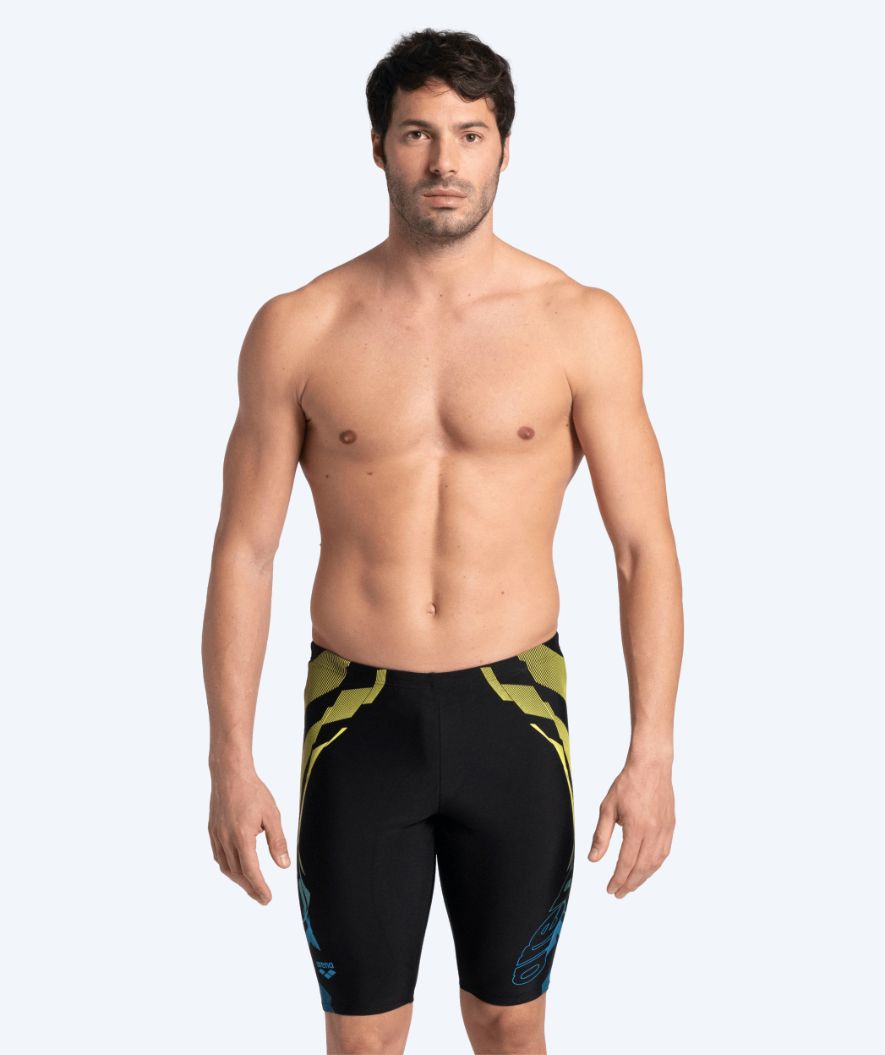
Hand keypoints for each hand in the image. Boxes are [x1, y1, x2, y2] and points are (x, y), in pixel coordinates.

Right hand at [208, 765, 290, 904]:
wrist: (230, 774)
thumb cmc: (253, 791)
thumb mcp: (272, 815)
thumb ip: (277, 842)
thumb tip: (283, 865)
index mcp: (242, 837)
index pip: (251, 871)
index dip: (259, 887)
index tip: (267, 898)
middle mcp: (226, 840)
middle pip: (238, 873)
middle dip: (250, 888)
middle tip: (262, 898)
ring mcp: (217, 836)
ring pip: (226, 867)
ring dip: (239, 880)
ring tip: (252, 886)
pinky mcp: (212, 831)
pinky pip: (219, 856)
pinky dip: (229, 867)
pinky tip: (236, 868)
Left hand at [587, 757, 674, 897]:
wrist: (651, 766)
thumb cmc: (628, 783)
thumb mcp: (607, 807)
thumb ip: (601, 835)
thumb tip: (593, 859)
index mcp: (636, 828)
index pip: (626, 862)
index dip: (618, 879)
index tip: (610, 889)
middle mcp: (653, 832)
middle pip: (642, 867)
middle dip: (630, 884)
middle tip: (619, 893)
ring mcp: (665, 830)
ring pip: (655, 863)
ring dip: (643, 878)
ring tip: (630, 885)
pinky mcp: (670, 826)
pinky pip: (664, 853)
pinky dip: (654, 866)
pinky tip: (646, 869)